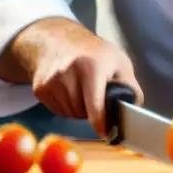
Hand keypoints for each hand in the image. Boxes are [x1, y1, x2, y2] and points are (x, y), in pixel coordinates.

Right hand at [15, 17, 143, 136]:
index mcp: (91, 66)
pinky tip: (68, 89)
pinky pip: (57, 111)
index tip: (106, 133)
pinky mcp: (40, 88)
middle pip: (83, 112)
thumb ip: (130, 87)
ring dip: (78, 109)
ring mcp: (51, 81)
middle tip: (95, 94)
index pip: (95, 106)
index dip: (102, 123)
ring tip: (82, 89)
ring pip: (70, 114)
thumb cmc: (94, 52)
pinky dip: (66, 106)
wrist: (60, 39)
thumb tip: (132, 111)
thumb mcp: (119, 62)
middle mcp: (68, 72)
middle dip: (91, 110)